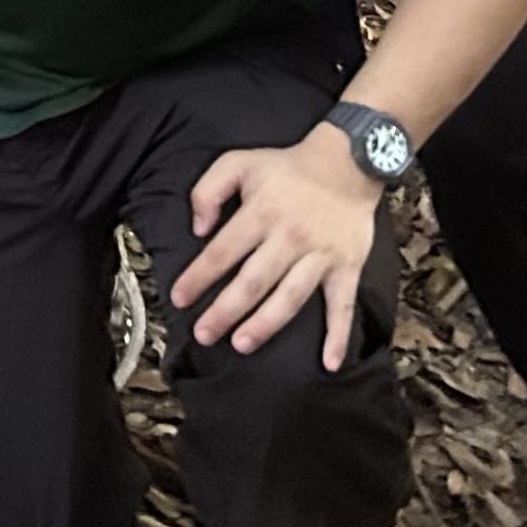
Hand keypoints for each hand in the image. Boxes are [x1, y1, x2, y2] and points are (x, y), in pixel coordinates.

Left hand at [176, 127, 384, 367]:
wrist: (347, 163)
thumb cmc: (286, 166)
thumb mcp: (238, 162)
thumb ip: (209, 190)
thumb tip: (198, 229)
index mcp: (260, 212)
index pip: (222, 251)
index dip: (198, 277)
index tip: (179, 299)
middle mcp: (289, 237)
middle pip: (253, 281)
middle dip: (225, 310)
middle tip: (204, 334)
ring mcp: (320, 255)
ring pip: (290, 297)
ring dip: (265, 324)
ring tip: (242, 344)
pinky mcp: (347, 267)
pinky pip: (343, 306)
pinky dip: (338, 336)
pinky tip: (328, 364)